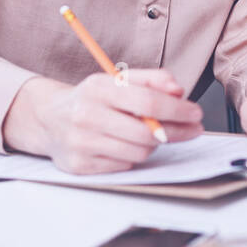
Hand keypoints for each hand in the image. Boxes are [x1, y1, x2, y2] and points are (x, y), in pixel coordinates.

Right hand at [7, 69, 204, 173]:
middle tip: (192, 130)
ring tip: (154, 135)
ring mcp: (81, 143)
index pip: (147, 101)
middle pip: (146, 132)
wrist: (49, 119)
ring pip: (138, 152)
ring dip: (155, 145)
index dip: (177, 109)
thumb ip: (152, 79)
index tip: (196, 113)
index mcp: (98, 88)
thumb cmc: (93, 98)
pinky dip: (134, 157)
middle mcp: (86, 116)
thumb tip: (179, 90)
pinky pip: (124, 166)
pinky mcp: (79, 166)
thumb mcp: (118, 80)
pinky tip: (129, 145)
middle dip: (176, 132)